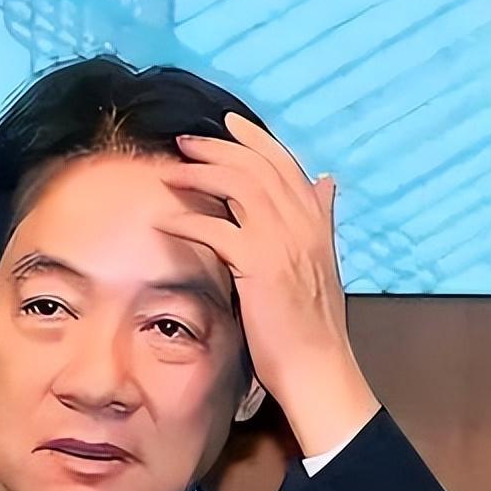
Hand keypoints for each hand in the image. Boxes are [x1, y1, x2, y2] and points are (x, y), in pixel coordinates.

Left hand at [153, 111, 379, 455]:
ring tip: (172, 170)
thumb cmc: (313, 327)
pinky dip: (188, 220)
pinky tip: (165, 220)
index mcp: (315, 222)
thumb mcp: (322, 264)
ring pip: (238, 186)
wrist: (319, 367)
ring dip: (200, 173)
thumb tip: (326, 182)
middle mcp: (302, 224)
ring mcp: (282, 242)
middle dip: (219, 147)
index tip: (228, 123)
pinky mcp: (259, 265)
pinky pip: (216, 229)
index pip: (285, 165)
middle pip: (257, 166)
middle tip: (186, 141)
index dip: (255, 140)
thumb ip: (321, 220)